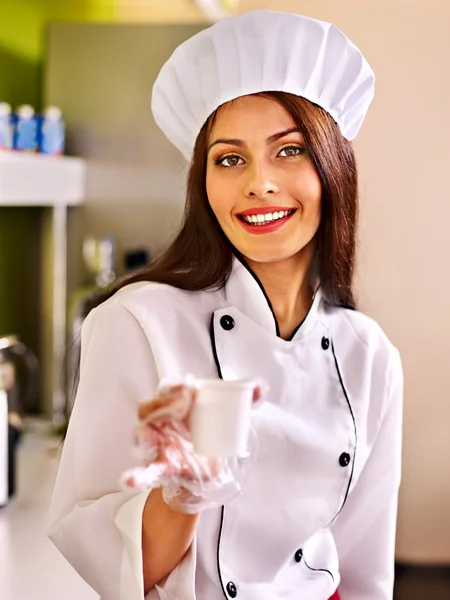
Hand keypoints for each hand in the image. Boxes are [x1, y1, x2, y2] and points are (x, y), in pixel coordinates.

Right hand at [122, 380, 261, 512]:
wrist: (206, 469)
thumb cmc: (211, 434)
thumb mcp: (229, 416)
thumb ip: (245, 400)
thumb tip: (259, 387)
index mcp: (174, 404)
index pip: (166, 389)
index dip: (175, 387)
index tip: (193, 389)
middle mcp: (159, 421)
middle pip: (148, 408)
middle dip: (162, 404)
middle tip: (183, 406)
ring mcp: (155, 445)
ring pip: (141, 435)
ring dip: (145, 435)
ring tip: (154, 438)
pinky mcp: (159, 468)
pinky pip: (144, 472)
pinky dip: (137, 476)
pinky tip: (132, 480)